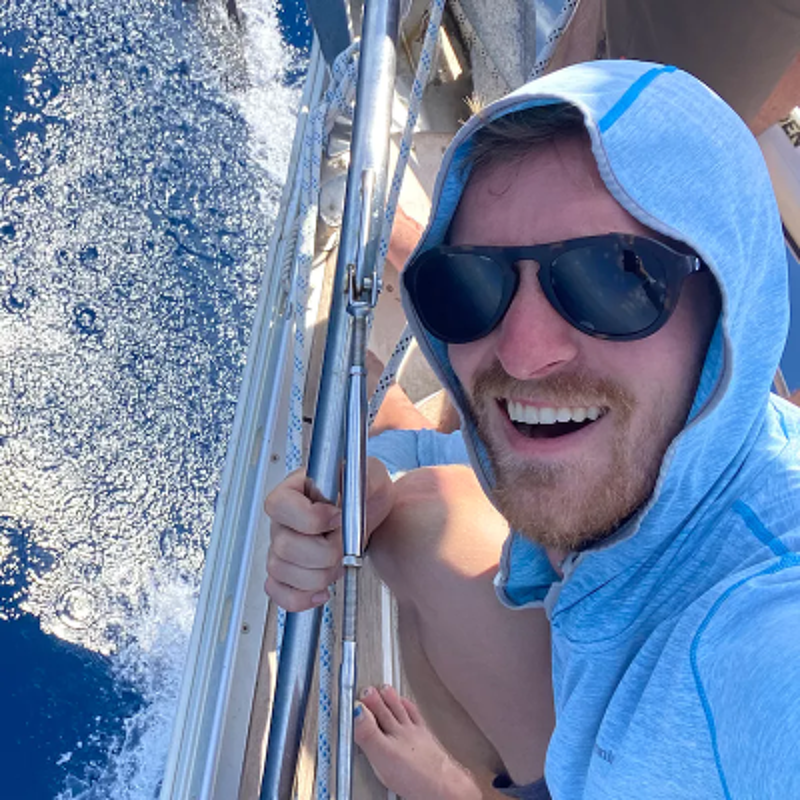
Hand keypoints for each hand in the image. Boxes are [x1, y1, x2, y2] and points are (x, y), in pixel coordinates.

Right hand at [264, 458, 394, 611]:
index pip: (279, 506)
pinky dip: (300, 597)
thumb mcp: (371, 475)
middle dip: (323, 553)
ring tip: (337, 564)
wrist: (372, 515)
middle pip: (284, 547)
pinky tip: (321, 590)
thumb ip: (362, 476)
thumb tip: (348, 485)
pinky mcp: (288, 572)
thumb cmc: (365, 492)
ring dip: (317, 575)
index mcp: (295, 491)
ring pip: (280, 571)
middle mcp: (283, 520)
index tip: (337, 517)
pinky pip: (278, 592)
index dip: (310, 518)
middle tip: (344, 544)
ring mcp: (282, 547)